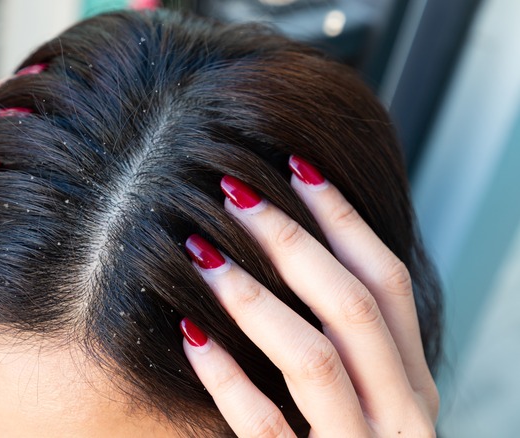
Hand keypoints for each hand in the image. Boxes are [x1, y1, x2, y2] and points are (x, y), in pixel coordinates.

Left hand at [180, 157, 438, 436]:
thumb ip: (353, 345)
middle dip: (293, 240)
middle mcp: (403, 414)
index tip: (295, 165)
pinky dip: (228, 377)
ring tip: (201, 251)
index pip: (386, 281)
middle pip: (353, 306)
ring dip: (254, 298)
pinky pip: (267, 427)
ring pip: (316, 358)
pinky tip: (188, 335)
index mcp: (413, 384)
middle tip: (233, 191)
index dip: (343, 218)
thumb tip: (302, 253)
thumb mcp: (369, 400)